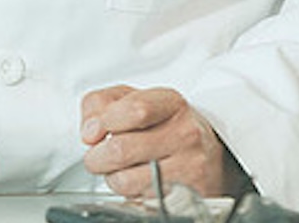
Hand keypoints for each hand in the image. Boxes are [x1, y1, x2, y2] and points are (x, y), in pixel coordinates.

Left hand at [79, 84, 242, 199]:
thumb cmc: (165, 125)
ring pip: (126, 180)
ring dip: (112, 177)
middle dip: (97, 157)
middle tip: (98, 156)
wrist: (209, 155)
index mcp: (171, 103)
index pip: (134, 109)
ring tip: (120, 169)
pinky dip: (130, 193)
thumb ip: (101, 104)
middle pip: (122, 148)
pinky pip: (139, 199)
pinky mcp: (187, 196)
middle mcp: (185, 134)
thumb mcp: (134, 100)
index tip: (91, 132)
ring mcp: (189, 167)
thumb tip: (89, 131)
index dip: (103, 122)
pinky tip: (137, 181)